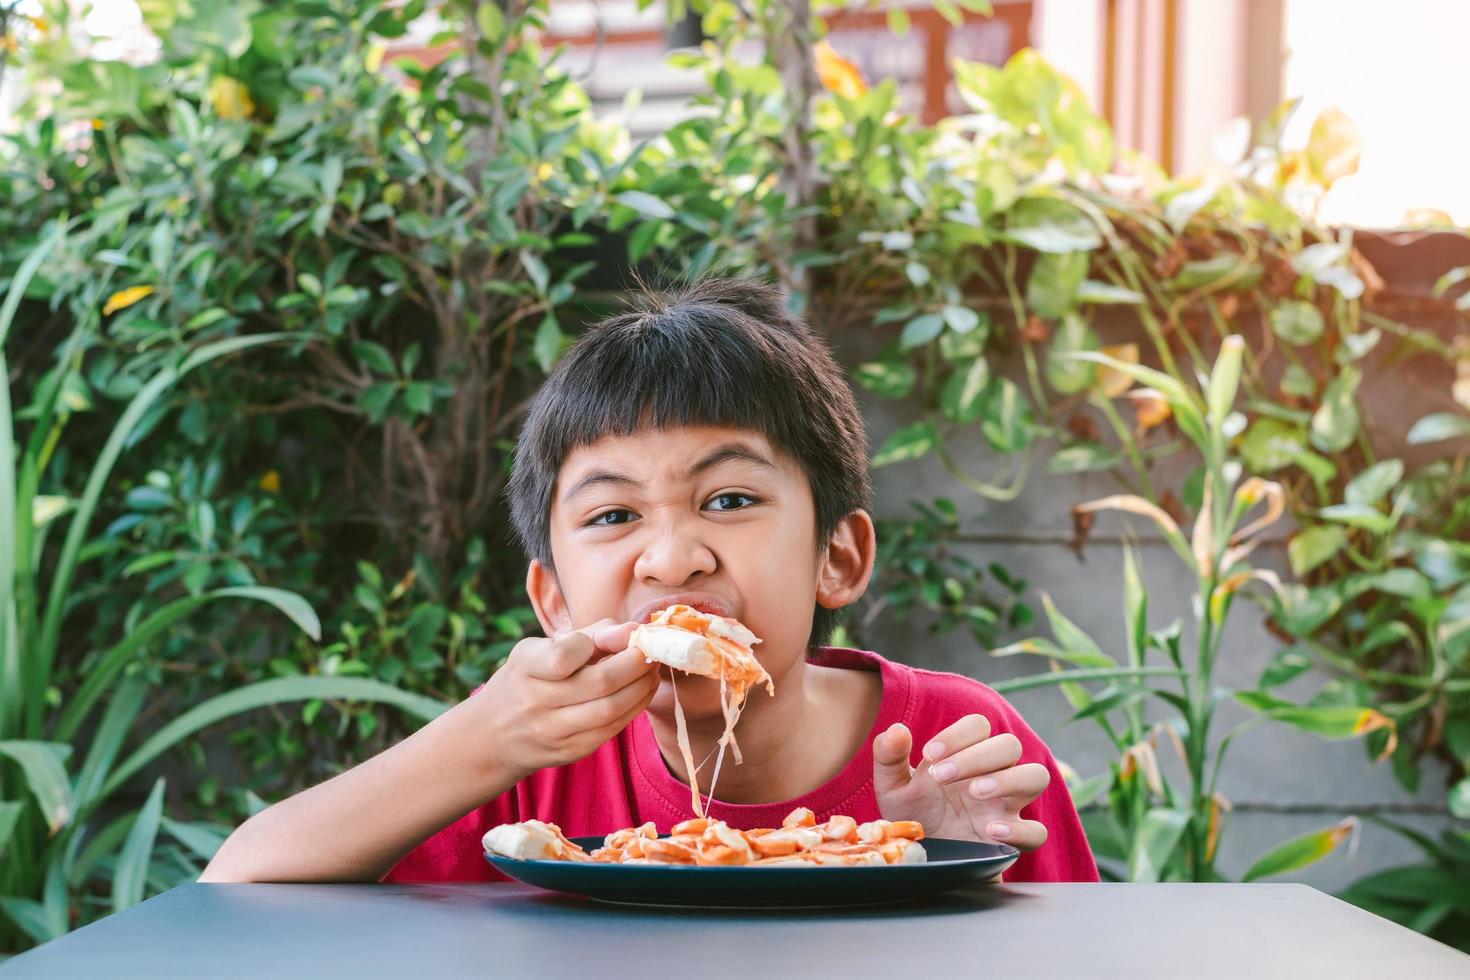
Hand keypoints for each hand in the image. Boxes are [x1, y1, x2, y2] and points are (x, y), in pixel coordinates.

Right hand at [477, 619, 658, 780]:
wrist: (493, 735)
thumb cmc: (530, 678)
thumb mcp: (544, 647)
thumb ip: (592, 634)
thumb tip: (634, 629)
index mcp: (525, 666)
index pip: (563, 656)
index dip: (594, 643)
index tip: (614, 636)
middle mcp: (534, 701)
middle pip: (601, 682)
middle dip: (637, 663)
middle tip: (652, 650)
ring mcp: (551, 731)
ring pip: (611, 709)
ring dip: (642, 686)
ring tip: (651, 670)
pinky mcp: (569, 752)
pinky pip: (611, 729)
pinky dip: (634, 707)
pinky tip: (641, 691)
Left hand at [873, 715, 1049, 849]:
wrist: (922, 861)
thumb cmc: (914, 816)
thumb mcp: (893, 787)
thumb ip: (889, 756)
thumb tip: (896, 729)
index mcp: (967, 756)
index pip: (979, 726)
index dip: (957, 734)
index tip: (929, 755)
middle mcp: (992, 776)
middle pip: (1009, 745)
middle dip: (977, 756)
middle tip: (942, 776)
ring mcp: (1007, 808)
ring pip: (1036, 777)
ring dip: (1008, 779)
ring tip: (975, 792)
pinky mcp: (1013, 843)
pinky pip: (1036, 832)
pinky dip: (1019, 830)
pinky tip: (990, 830)